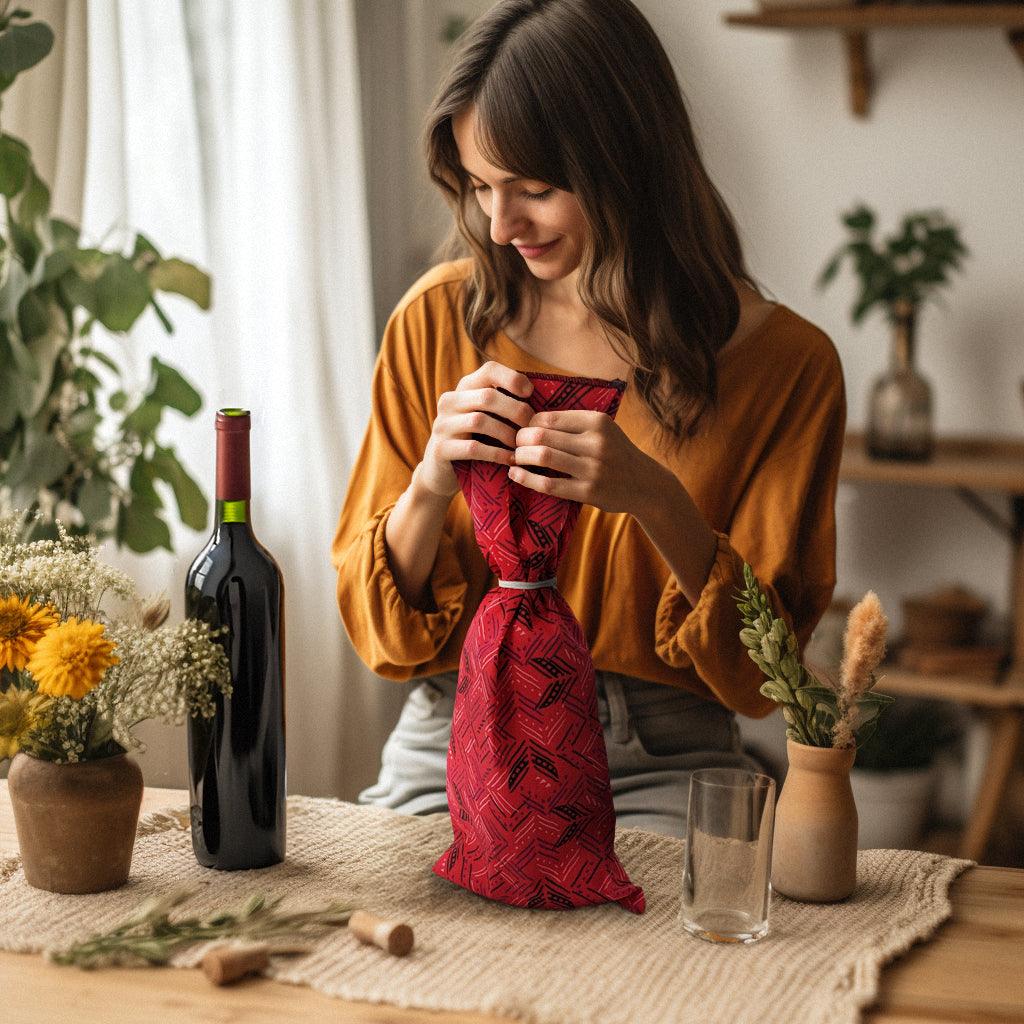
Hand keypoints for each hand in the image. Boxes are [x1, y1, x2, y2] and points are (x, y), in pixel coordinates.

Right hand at [417, 361, 534, 497]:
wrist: (441, 473)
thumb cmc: (474, 441)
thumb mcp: (485, 417)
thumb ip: (502, 403)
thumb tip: (540, 393)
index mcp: (463, 388)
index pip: (489, 370)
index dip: (512, 378)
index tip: (530, 393)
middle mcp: (449, 402)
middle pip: (487, 397)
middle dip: (516, 411)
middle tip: (532, 427)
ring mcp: (442, 425)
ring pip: (479, 421)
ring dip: (507, 434)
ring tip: (522, 446)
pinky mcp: (441, 449)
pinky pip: (473, 447)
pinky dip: (496, 453)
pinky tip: (510, 459)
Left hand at [510, 409, 667, 514]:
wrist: (645, 484)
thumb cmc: (616, 453)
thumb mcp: (603, 430)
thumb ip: (574, 424)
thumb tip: (530, 418)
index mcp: (598, 422)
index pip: (550, 417)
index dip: (529, 422)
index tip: (522, 428)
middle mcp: (596, 443)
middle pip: (543, 435)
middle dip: (520, 439)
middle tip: (513, 444)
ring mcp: (593, 468)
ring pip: (543, 457)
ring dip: (521, 457)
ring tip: (514, 457)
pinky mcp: (589, 492)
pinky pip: (549, 484)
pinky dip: (527, 478)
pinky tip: (516, 474)